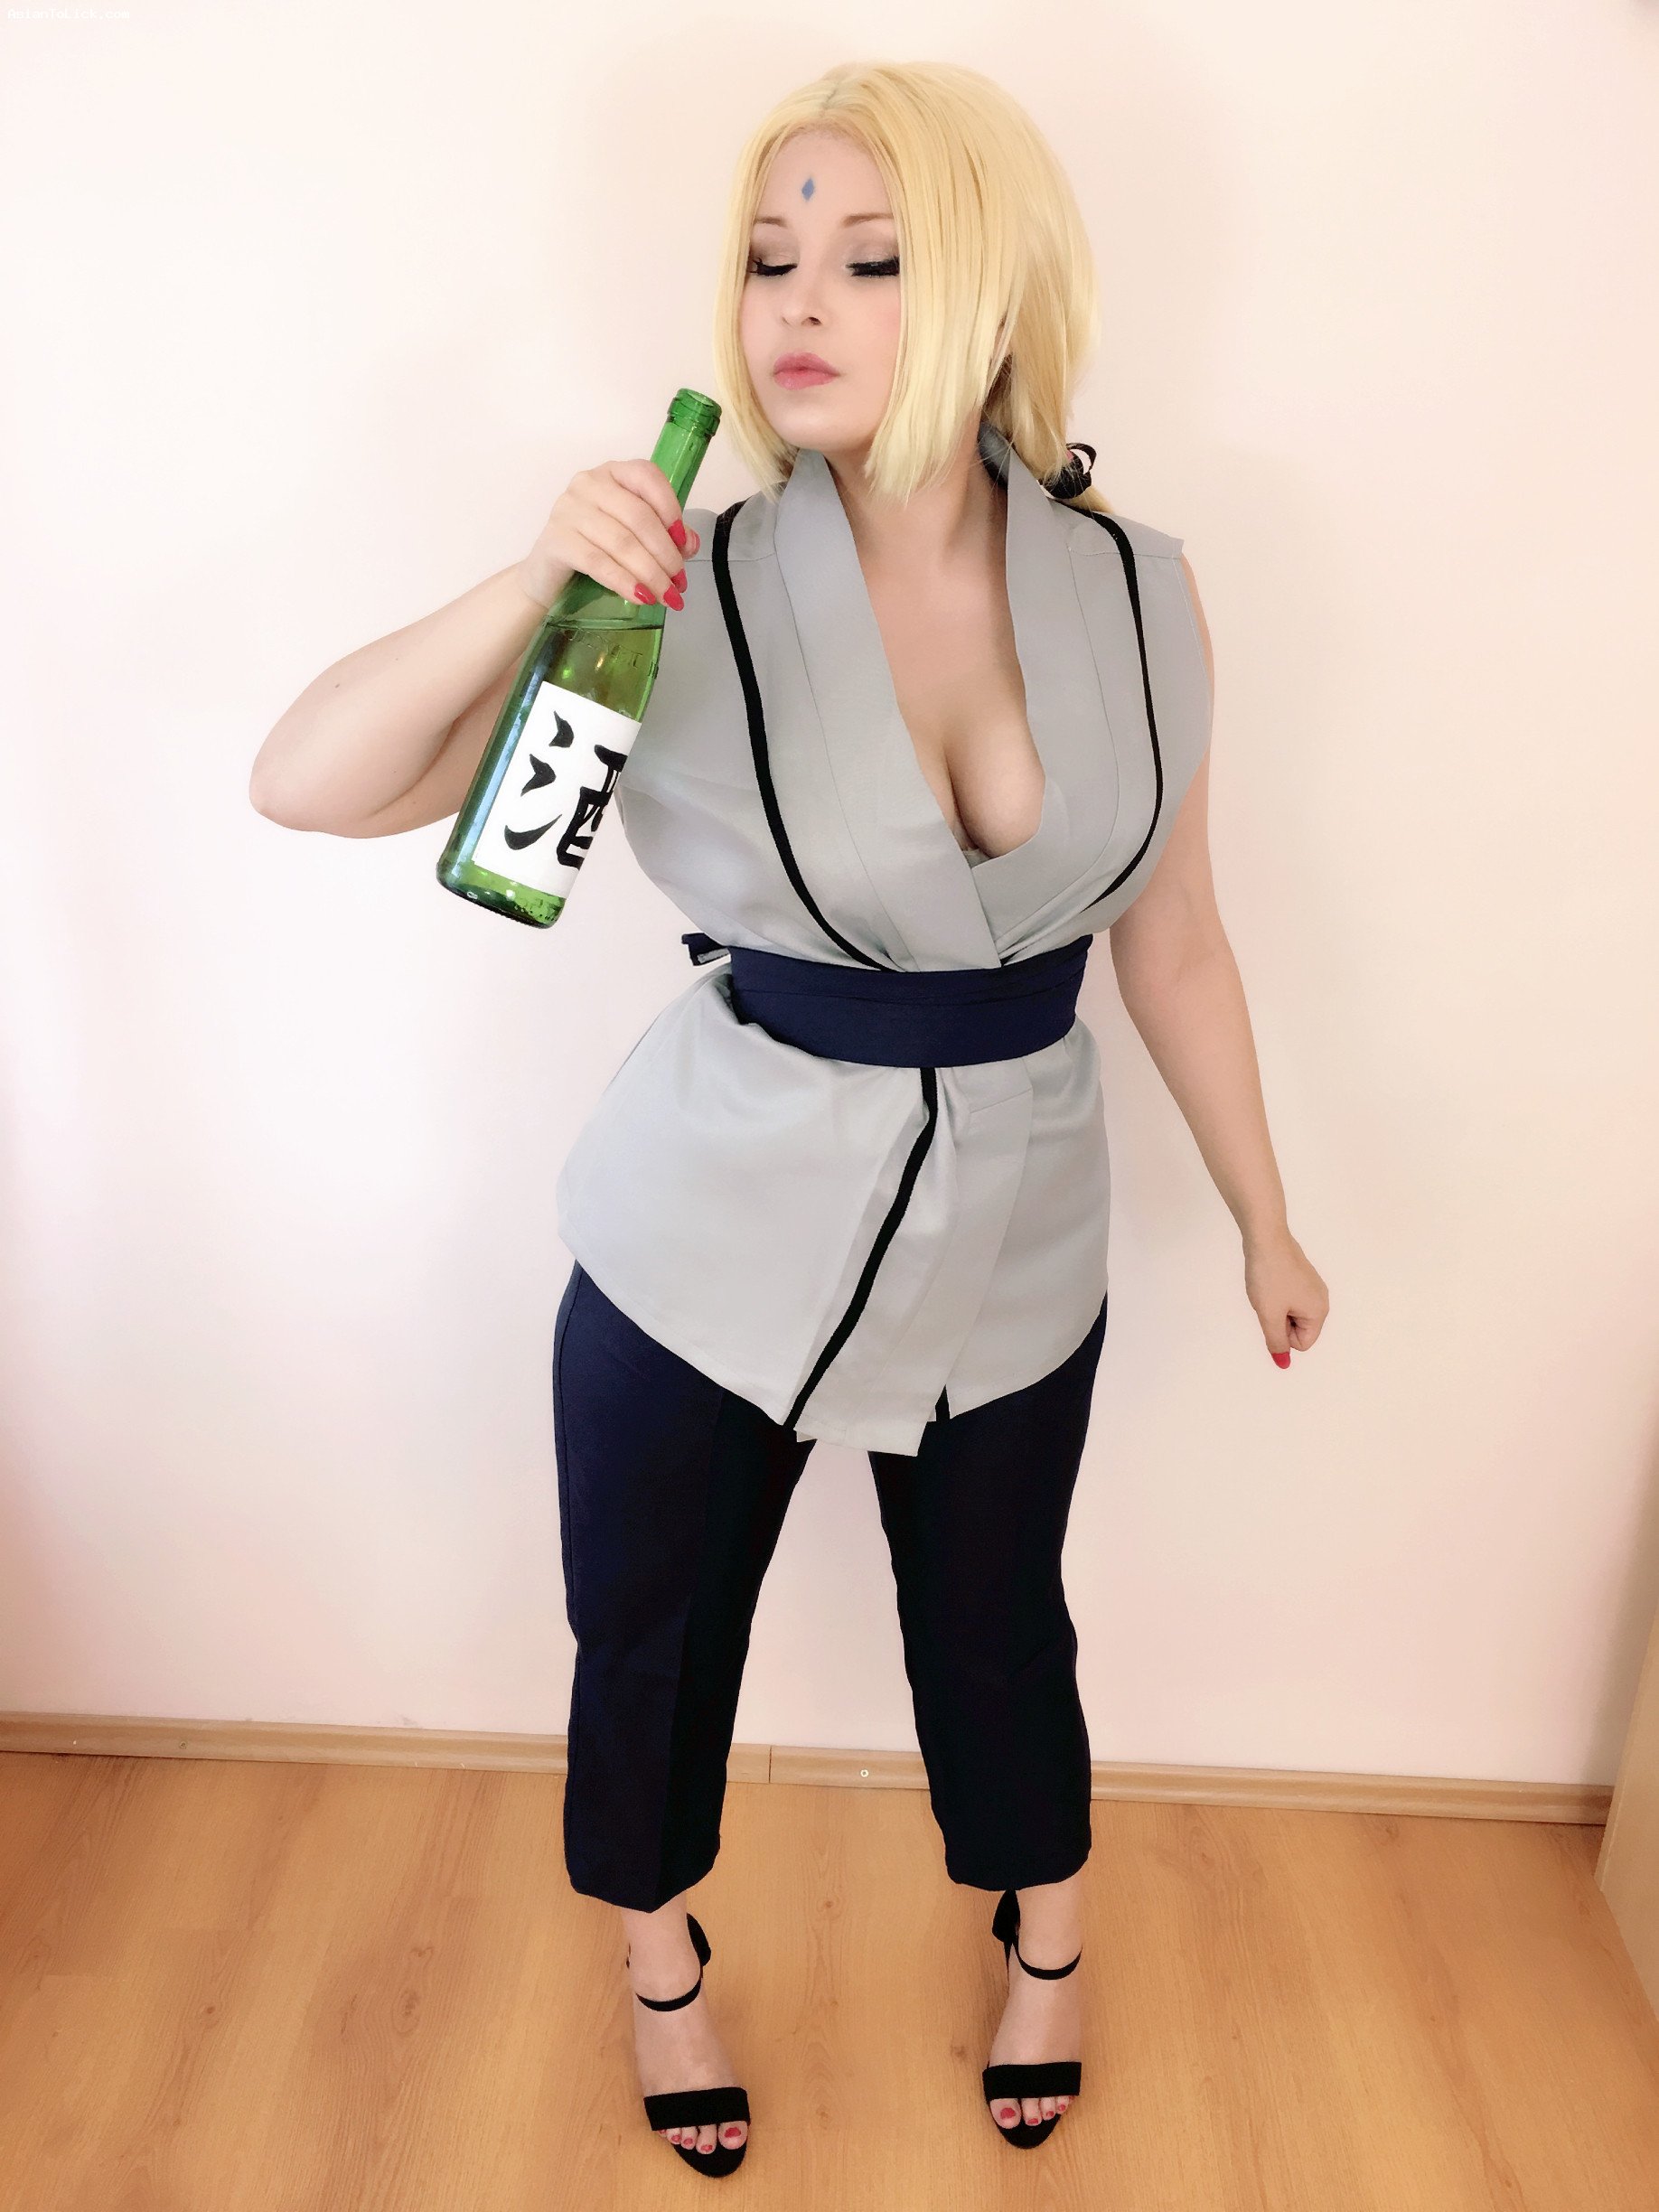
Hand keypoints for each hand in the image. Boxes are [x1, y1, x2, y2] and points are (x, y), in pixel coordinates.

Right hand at [519, 457, 699, 612]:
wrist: (547, 574)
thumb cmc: (595, 548)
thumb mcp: (634, 536)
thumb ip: (665, 535)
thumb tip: (690, 544)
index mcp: (612, 473)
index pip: (647, 477)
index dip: (671, 510)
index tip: (685, 545)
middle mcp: (588, 483)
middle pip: (638, 516)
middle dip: (665, 554)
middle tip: (679, 583)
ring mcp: (568, 509)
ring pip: (621, 542)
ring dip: (650, 573)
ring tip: (666, 597)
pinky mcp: (555, 539)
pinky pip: (598, 562)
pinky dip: (624, 582)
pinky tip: (641, 597)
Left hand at [1242, 1226, 1327, 1365]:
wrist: (1266, 1237)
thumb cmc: (1269, 1275)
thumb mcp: (1269, 1316)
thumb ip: (1276, 1342)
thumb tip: (1282, 1363)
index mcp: (1319, 1312)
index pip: (1302, 1344)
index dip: (1282, 1334)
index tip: (1274, 1312)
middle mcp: (1322, 1300)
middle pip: (1298, 1329)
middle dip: (1279, 1320)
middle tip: (1269, 1300)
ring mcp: (1312, 1286)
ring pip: (1290, 1313)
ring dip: (1275, 1307)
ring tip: (1268, 1289)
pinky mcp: (1301, 1276)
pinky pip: (1288, 1298)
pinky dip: (1275, 1294)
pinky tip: (1269, 1280)